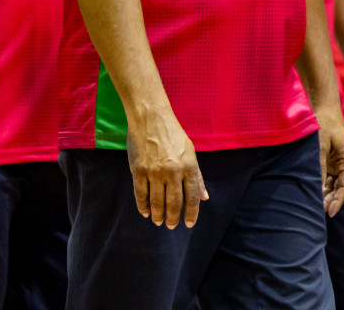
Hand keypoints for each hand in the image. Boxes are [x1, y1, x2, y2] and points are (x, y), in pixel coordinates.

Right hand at [126, 109, 205, 228]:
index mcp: (188, 166)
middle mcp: (173, 171)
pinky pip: (141, 194)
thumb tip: (205, 198)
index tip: (188, 224)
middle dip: (173, 217)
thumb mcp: (190, 152)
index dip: (191, 213)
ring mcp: (155, 171)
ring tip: (158, 221)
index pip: (192, 197)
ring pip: (157, 201)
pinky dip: (143, 206)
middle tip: (171, 225)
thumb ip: (197, 176)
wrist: (150, 117)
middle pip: (175, 203)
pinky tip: (145, 212)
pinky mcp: (139, 170)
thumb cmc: (172, 134)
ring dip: (158, 215)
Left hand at [318, 113, 343, 216]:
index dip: (338, 201)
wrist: (324, 106)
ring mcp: (339, 161)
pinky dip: (322, 184)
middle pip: (340, 187)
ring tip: (315, 205)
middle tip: (319, 211)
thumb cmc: (323, 123)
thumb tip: (317, 187)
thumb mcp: (320, 145)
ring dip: (326, 193)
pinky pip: (328, 176)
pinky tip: (314, 192)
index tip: (330, 212)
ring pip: (334, 183)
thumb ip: (319, 165)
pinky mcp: (331, 159)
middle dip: (331, 199)